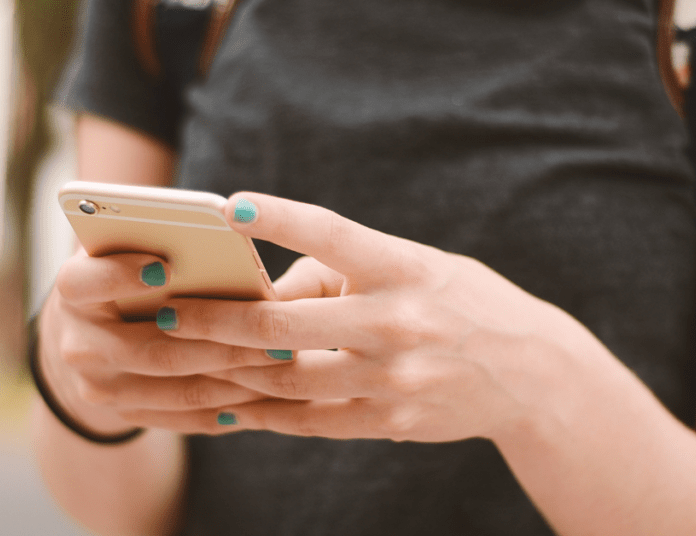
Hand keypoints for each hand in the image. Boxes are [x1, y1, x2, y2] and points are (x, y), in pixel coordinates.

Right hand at [37, 248, 293, 433]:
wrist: (87, 330)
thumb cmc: (124, 267)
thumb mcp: (125, 245)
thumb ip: (154, 236)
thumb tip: (221, 229)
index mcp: (73, 291)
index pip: (86, 282)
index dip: (123, 275)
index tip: (167, 266)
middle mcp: (77, 344)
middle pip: (153, 349)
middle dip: (219, 341)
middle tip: (274, 331)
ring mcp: (98, 387)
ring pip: (177, 389)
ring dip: (235, 378)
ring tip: (282, 360)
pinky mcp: (124, 414)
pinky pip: (183, 418)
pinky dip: (226, 407)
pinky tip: (265, 392)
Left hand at [117, 192, 591, 441]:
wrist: (533, 375)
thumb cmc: (461, 303)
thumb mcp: (415, 266)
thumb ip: (343, 272)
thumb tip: (265, 296)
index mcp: (405, 269)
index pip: (335, 235)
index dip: (281, 218)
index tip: (229, 205)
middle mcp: (397, 324)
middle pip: (286, 327)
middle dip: (214, 320)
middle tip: (162, 311)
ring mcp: (394, 379)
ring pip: (287, 381)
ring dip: (225, 370)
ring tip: (178, 356)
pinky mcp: (390, 420)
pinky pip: (310, 422)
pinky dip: (264, 413)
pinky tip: (225, 403)